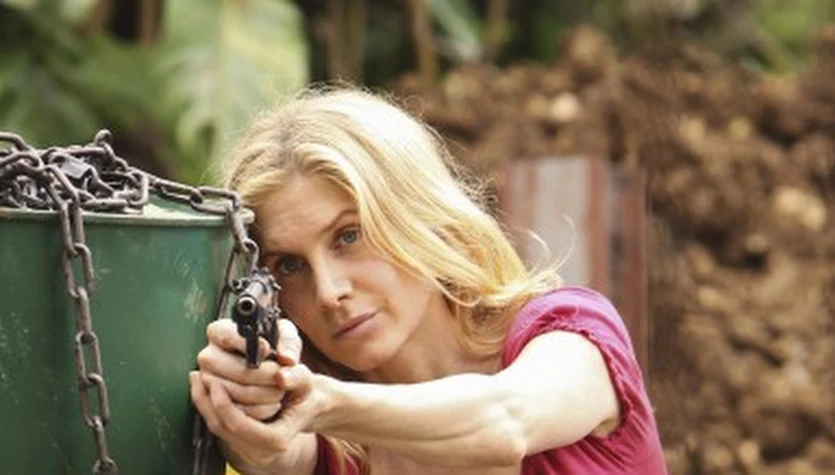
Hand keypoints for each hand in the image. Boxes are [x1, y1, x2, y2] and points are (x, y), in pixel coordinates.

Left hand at [190, 318, 314, 466]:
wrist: (310, 408)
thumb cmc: (307, 394)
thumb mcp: (307, 382)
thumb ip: (297, 377)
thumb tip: (282, 376)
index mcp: (278, 439)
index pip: (241, 426)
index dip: (225, 406)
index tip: (217, 383)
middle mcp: (262, 451)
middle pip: (223, 428)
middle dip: (207, 401)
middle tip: (199, 376)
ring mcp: (250, 449)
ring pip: (216, 428)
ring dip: (203, 402)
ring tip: (197, 378)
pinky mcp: (240, 442)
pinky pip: (218, 426)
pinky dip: (208, 405)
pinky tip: (206, 386)